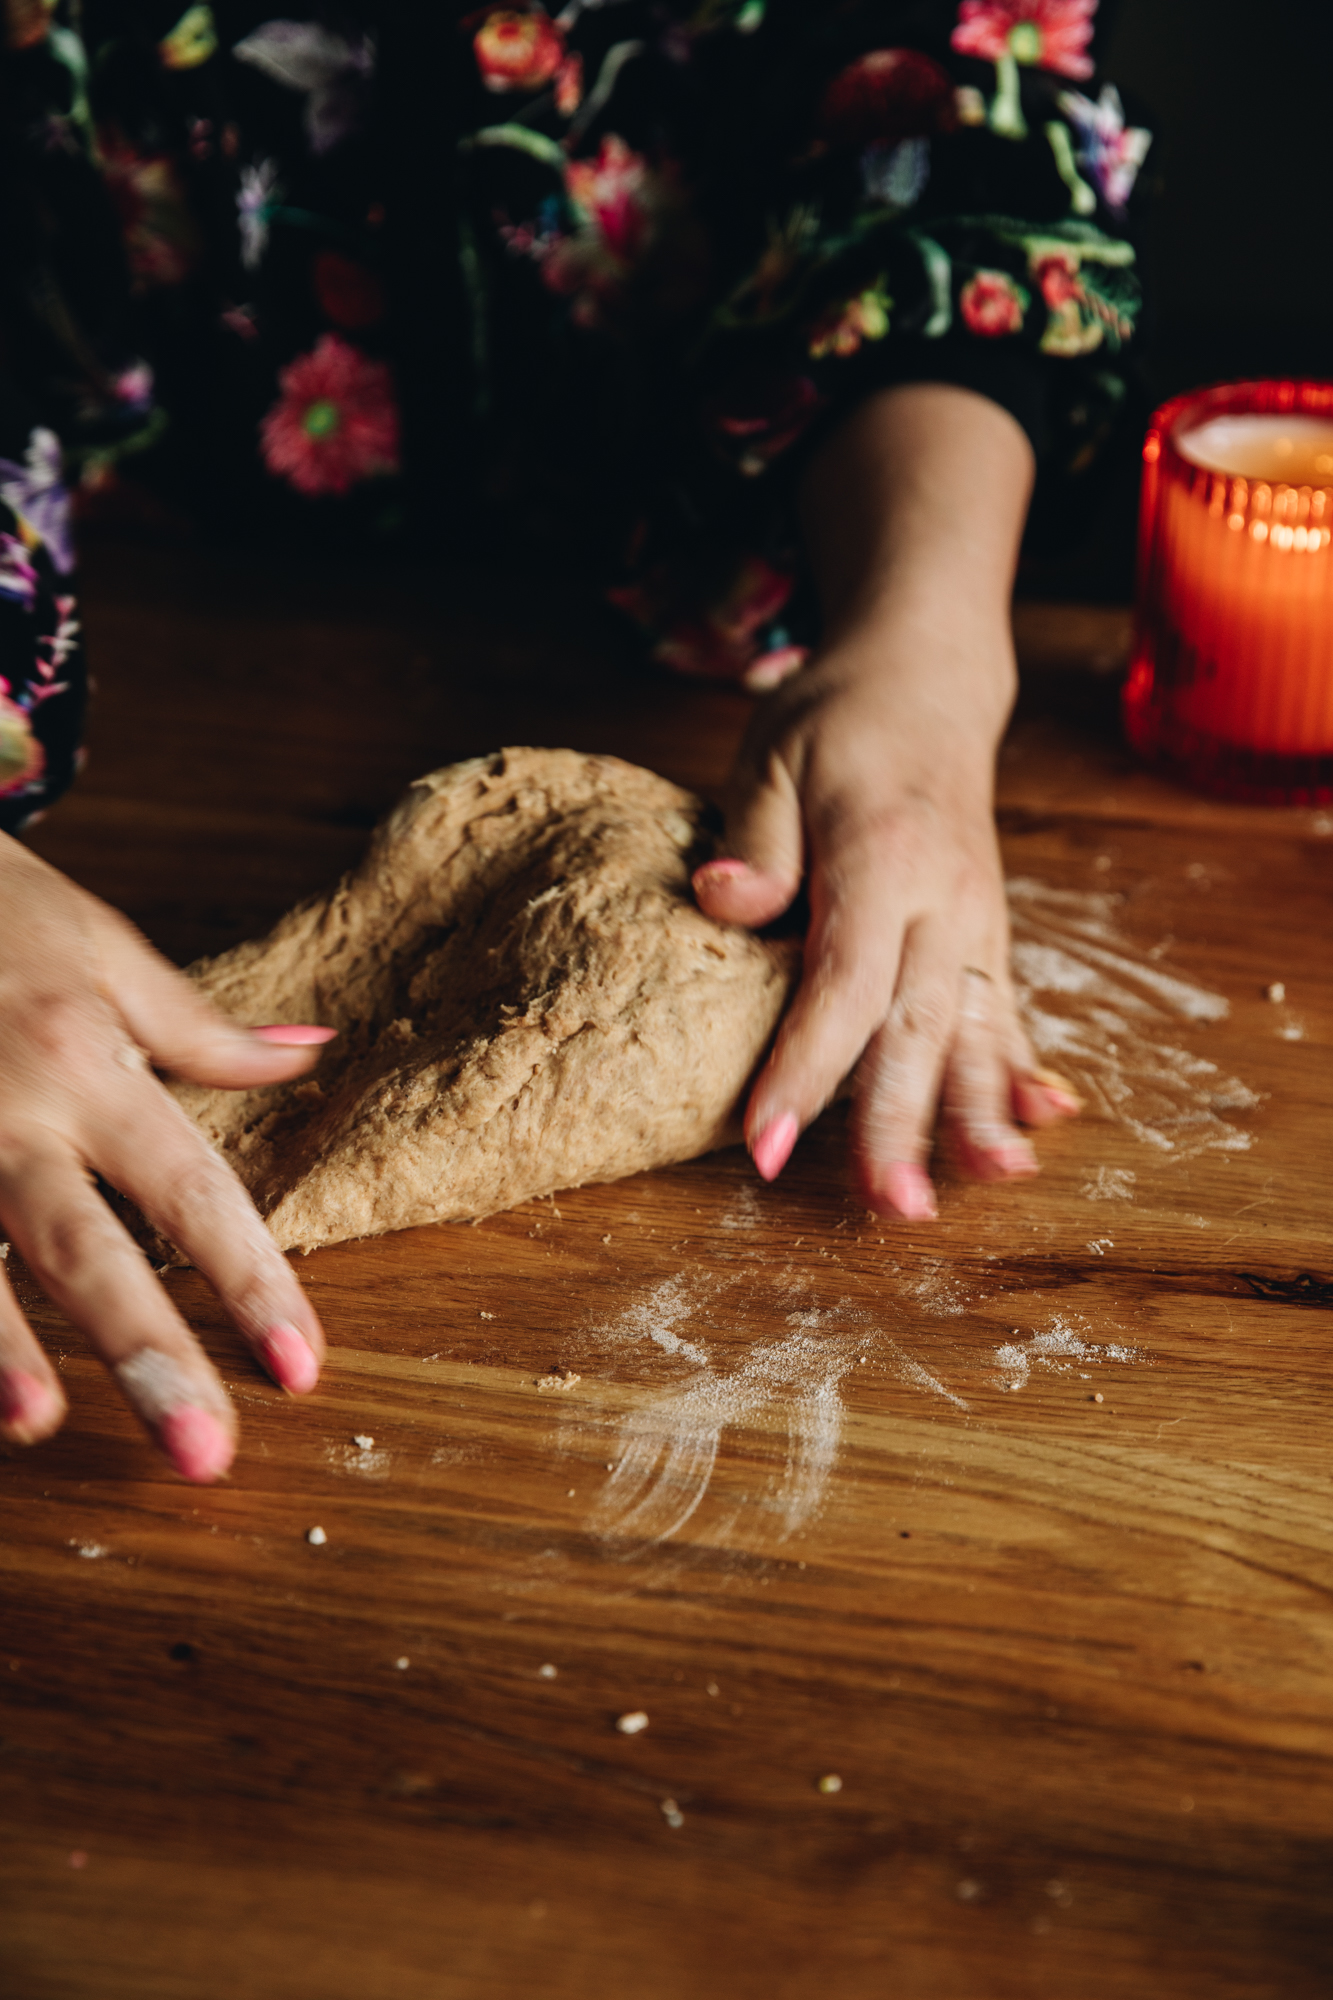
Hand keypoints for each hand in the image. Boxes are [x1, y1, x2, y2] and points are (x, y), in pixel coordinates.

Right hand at [0, 834, 333, 1478]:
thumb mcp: (101, 946)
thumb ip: (199, 1026)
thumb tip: (308, 1050)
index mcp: (86, 1059)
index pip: (192, 1189)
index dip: (251, 1281)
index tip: (302, 1367)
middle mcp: (6, 1109)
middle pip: (85, 1247)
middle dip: (145, 1353)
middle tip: (202, 1455)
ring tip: (37, 1430)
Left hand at [693, 381, 1078, 1217]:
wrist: (928, 678)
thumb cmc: (836, 719)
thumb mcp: (772, 753)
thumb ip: (755, 834)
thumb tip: (724, 902)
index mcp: (882, 855)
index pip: (843, 983)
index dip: (806, 1068)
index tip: (766, 1142)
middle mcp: (943, 899)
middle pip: (918, 1027)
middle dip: (902, 1124)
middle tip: (889, 1208)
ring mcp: (975, 919)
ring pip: (976, 1029)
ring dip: (975, 1116)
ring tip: (981, 1188)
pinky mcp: (986, 933)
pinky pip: (1007, 1010)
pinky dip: (1019, 1071)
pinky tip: (1035, 1130)